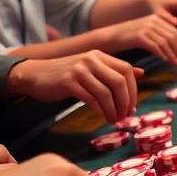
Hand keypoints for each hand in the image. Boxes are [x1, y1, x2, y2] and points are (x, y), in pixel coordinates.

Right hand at [6, 52, 142, 122]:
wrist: (36, 74)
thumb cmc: (67, 74)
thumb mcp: (92, 67)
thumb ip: (114, 69)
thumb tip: (141, 73)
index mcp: (100, 55)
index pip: (126, 70)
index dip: (133, 89)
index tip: (132, 105)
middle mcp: (91, 60)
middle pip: (119, 82)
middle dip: (125, 102)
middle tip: (125, 116)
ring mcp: (80, 70)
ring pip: (106, 93)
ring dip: (113, 109)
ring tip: (114, 120)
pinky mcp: (69, 83)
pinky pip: (91, 98)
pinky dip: (100, 110)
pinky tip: (103, 116)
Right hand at [100, 14, 176, 65]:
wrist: (109, 36)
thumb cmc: (128, 37)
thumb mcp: (146, 32)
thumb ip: (160, 34)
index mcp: (156, 19)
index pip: (175, 31)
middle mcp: (152, 21)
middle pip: (173, 36)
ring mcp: (146, 28)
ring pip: (166, 42)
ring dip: (173, 54)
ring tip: (176, 63)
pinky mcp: (139, 36)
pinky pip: (156, 46)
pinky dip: (164, 55)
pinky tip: (167, 61)